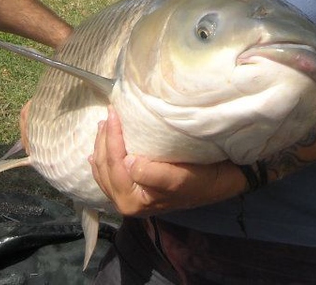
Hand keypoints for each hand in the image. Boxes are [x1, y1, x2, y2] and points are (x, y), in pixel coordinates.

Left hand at [89, 106, 244, 216]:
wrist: (217, 184)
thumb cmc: (198, 180)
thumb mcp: (178, 178)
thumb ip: (151, 174)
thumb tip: (127, 163)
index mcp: (133, 201)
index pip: (114, 165)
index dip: (112, 138)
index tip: (114, 113)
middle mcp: (126, 203)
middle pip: (105, 167)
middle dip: (104, 140)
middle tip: (108, 113)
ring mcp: (127, 198)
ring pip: (103, 170)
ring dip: (101, 147)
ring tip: (103, 125)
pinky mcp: (131, 191)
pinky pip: (108, 175)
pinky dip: (102, 161)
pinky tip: (98, 151)